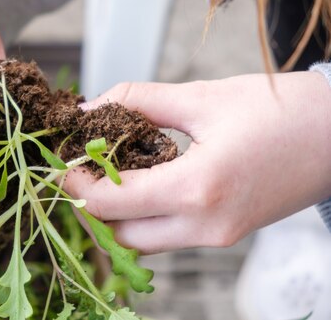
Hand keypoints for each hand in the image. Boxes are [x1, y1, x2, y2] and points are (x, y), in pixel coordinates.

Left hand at [64, 72, 330, 253]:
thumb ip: (138, 101)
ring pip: (141, 243)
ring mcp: (217, 236)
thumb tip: (90, 108)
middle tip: (80, 166)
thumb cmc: (280, 110)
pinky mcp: (225, 234)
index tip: (59, 159)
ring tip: (108, 172)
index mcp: (198, 188)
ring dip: (116, 215)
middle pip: (119, 235)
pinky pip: (167, 237)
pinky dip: (143, 217)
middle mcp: (205, 225)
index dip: (75, 182)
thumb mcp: (202, 97)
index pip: (110, 203)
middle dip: (90, 204)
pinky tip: (141, 183)